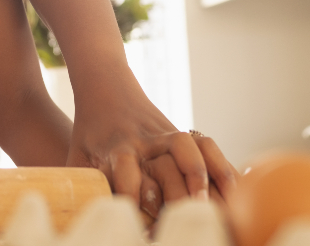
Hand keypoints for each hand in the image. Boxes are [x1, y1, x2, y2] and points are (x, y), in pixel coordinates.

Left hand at [66, 79, 238, 222]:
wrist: (106, 86)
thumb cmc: (89, 131)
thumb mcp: (76, 155)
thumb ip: (78, 184)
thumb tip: (74, 214)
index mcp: (116, 146)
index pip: (125, 168)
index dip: (131, 195)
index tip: (137, 222)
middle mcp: (144, 139)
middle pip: (164, 161)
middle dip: (176, 192)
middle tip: (181, 222)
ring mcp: (165, 134)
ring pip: (188, 147)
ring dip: (202, 175)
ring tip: (210, 206)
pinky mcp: (181, 133)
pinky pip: (207, 145)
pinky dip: (222, 164)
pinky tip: (235, 189)